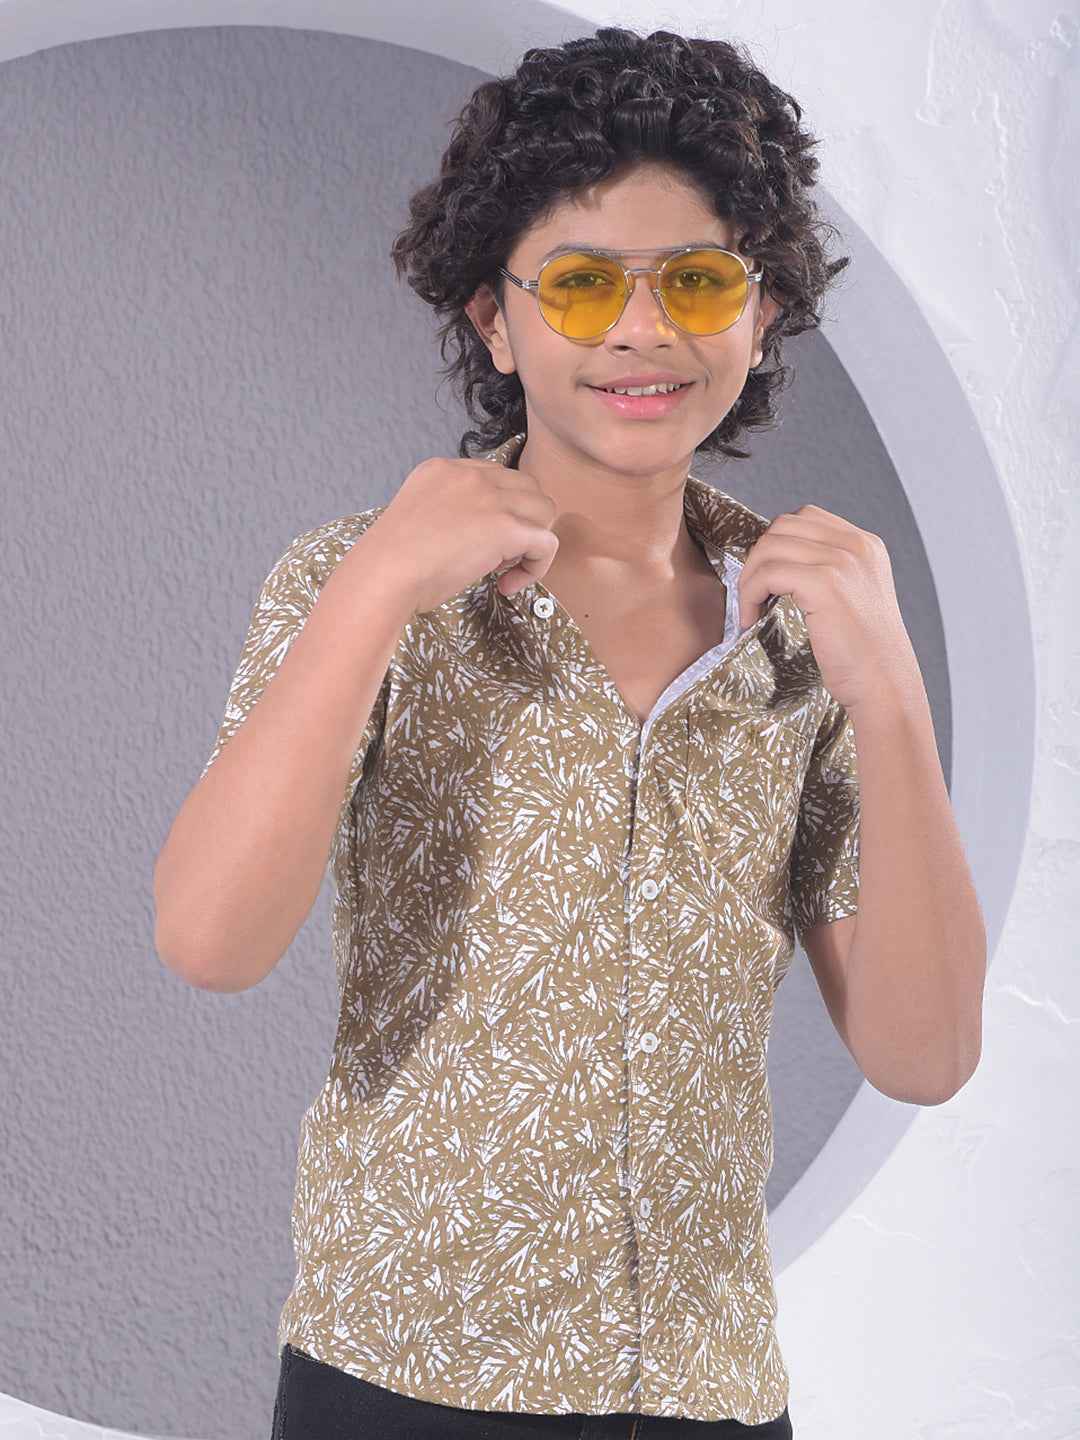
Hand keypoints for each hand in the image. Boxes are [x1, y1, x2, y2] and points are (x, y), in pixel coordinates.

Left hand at [737, 505, 919, 713]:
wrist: (883, 685)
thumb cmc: (862, 654)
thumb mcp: (853, 598)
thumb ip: (826, 570)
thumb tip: (774, 559)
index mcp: (865, 545)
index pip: (805, 518)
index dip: (776, 544)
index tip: (766, 579)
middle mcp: (857, 545)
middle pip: (783, 526)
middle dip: (758, 558)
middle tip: (752, 594)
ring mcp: (843, 561)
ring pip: (770, 547)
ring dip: (748, 579)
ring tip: (750, 609)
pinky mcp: (826, 584)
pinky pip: (768, 573)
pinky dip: (749, 595)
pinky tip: (752, 619)